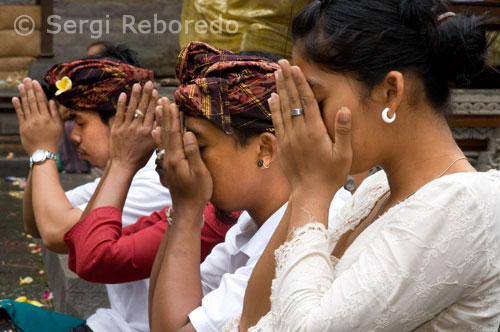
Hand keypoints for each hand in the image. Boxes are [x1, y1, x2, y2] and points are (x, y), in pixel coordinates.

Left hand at [12, 78, 62, 155]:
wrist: (43, 153)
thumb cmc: (53, 141)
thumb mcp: (59, 128)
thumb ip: (55, 114)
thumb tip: (51, 101)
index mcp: (47, 118)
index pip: (42, 101)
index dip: (38, 91)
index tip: (35, 82)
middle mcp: (38, 119)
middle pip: (33, 101)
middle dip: (29, 89)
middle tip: (27, 79)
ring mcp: (29, 123)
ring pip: (26, 106)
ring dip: (23, 94)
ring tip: (21, 85)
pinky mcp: (22, 127)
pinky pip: (20, 114)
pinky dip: (17, 106)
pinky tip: (15, 98)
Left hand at [109, 81, 156, 172]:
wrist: (123, 165)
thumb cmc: (140, 157)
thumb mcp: (153, 145)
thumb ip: (157, 130)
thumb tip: (162, 115)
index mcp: (148, 133)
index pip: (153, 114)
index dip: (155, 101)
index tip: (157, 91)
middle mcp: (138, 129)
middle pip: (143, 108)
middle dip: (147, 94)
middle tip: (149, 83)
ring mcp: (126, 128)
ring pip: (132, 109)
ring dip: (135, 96)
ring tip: (138, 85)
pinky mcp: (116, 129)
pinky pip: (119, 114)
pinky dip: (121, 104)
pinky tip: (123, 94)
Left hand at [160, 98, 211, 220]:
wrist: (186, 209)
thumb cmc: (198, 192)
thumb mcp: (200, 173)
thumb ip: (193, 153)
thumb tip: (189, 133)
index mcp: (176, 158)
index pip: (173, 132)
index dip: (172, 117)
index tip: (171, 102)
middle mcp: (168, 158)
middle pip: (166, 132)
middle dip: (165, 114)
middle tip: (161, 98)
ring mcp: (167, 162)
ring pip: (163, 137)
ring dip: (161, 121)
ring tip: (157, 108)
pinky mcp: (168, 166)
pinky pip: (162, 146)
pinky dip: (159, 136)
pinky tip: (156, 130)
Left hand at [269, 60, 351, 199]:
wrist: (309, 194)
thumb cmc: (331, 176)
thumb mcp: (344, 155)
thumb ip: (343, 131)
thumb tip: (344, 109)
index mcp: (314, 131)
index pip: (306, 101)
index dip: (300, 83)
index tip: (295, 68)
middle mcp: (298, 132)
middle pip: (291, 100)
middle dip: (286, 80)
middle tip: (281, 62)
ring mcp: (288, 138)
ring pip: (282, 109)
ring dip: (279, 90)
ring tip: (275, 74)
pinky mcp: (283, 146)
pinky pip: (276, 122)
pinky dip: (274, 108)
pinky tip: (272, 98)